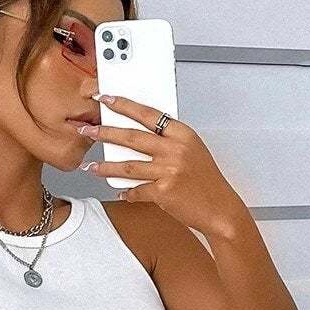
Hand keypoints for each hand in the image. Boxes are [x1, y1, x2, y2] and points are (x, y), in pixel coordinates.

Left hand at [79, 93, 246, 237]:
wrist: (221, 210)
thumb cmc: (207, 183)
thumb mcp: (193, 152)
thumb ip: (170, 141)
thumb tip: (143, 135)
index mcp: (182, 134)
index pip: (147, 113)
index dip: (123, 105)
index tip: (106, 99)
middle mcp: (175, 149)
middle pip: (132, 137)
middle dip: (105, 132)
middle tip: (88, 131)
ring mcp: (169, 170)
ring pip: (128, 165)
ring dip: (105, 167)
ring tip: (91, 167)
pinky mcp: (164, 192)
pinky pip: (137, 190)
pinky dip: (127, 193)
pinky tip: (119, 192)